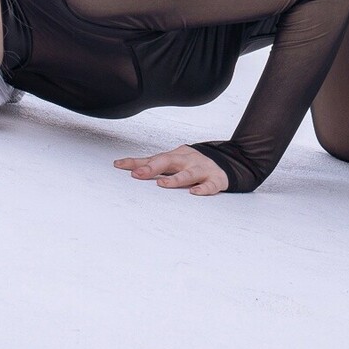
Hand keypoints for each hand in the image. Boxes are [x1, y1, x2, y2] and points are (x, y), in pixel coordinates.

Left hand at [114, 146, 229, 195]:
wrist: (229, 159)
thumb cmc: (194, 163)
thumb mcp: (174, 161)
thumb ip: (152, 165)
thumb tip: (124, 167)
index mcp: (175, 156)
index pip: (152, 158)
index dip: (136, 162)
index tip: (119, 165)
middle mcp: (187, 160)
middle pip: (169, 161)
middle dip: (152, 167)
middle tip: (138, 175)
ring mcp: (202, 168)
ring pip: (189, 173)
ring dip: (175, 179)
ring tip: (162, 184)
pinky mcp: (216, 179)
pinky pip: (210, 185)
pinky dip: (203, 189)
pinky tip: (194, 192)